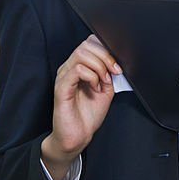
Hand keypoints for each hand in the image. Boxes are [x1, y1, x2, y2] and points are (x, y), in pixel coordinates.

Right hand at [42, 35, 119, 179]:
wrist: (78, 136)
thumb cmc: (88, 115)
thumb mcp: (105, 90)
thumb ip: (108, 74)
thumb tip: (115, 61)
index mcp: (78, 67)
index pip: (89, 43)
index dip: (105, 49)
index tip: (117, 66)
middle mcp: (69, 69)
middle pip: (86, 45)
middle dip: (105, 56)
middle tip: (113, 72)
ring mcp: (64, 77)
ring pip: (81, 54)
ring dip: (99, 66)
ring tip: (103, 82)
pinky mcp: (61, 87)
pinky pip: (76, 69)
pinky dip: (91, 75)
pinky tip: (95, 87)